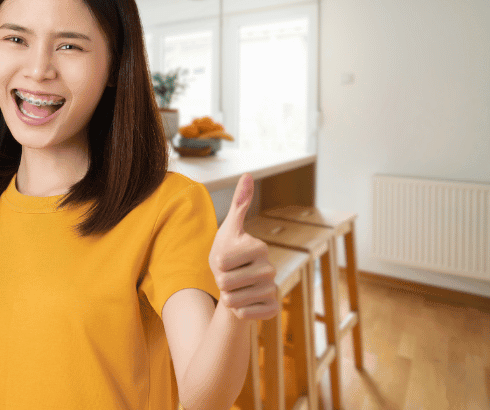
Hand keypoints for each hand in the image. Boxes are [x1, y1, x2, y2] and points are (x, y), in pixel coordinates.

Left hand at [208, 173, 277, 319]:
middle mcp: (270, 268)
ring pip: (232, 300)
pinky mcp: (272, 309)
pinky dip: (237, 312)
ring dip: (227, 297)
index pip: (222, 261)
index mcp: (259, 247)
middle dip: (220, 281)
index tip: (225, 261)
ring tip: (234, 290)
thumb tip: (248, 173)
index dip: (216, 263)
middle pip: (225, 281)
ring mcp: (272, 290)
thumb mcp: (228, 230)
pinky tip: (243, 304)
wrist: (234, 287)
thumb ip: (239, 204)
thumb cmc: (228, 255)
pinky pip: (244, 315)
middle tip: (229, 277)